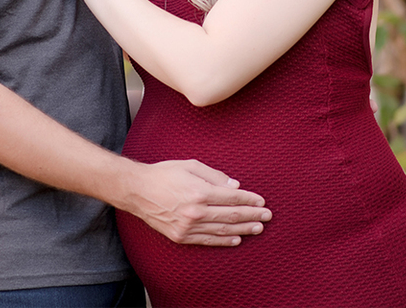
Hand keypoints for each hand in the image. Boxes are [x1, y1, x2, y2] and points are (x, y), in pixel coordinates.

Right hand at [123, 160, 270, 246]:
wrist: (137, 191)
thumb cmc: (164, 174)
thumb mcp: (191, 166)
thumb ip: (215, 176)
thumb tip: (235, 187)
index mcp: (199, 191)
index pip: (232, 198)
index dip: (249, 200)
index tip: (261, 202)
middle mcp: (195, 211)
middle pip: (231, 215)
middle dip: (252, 216)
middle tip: (267, 217)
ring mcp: (188, 226)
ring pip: (222, 230)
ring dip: (243, 229)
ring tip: (258, 229)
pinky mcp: (181, 236)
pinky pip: (207, 240)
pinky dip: (224, 240)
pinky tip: (236, 239)